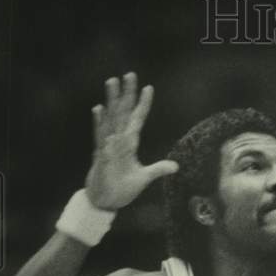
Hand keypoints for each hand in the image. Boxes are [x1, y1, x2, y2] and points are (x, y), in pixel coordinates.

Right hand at [85, 71, 177, 209]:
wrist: (105, 202)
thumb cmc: (122, 189)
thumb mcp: (144, 178)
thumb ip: (158, 170)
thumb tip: (176, 166)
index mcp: (129, 144)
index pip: (137, 119)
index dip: (143, 104)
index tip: (149, 88)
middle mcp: (119, 140)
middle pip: (123, 112)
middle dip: (127, 93)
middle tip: (129, 74)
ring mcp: (108, 145)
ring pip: (111, 118)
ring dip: (112, 100)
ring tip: (112, 81)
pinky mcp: (101, 155)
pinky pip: (100, 136)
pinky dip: (100, 122)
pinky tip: (99, 109)